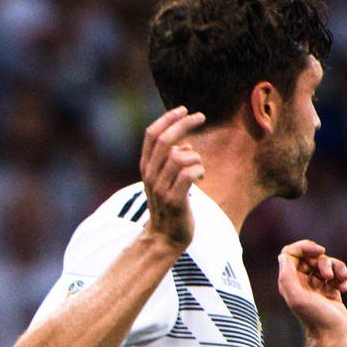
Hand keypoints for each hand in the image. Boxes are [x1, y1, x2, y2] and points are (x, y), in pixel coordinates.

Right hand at [140, 108, 205, 252]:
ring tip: (199, 167)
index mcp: (146, 167)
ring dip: (195, 156)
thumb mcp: (165, 179)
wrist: (164, 237)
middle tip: (201, 116)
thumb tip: (185, 145)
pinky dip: (199, 170)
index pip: (152, 134)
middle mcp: (150, 175)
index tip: (183, 109)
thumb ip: (171, 161)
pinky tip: (200, 178)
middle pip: (165, 140)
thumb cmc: (170, 205)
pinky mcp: (174, 200)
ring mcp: (161, 188)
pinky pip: (188, 174)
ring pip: (179, 156)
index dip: (167, 118)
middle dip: (184, 124)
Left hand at [276, 240, 346, 346]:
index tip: (319, 251)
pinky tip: (345, 288)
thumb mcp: (296, 297)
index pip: (291, 252)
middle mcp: (301, 283)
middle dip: (324, 261)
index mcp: (289, 281)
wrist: (334, 337)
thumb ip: (287, 275)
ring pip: (327, 263)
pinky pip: (338, 274)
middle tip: (328, 276)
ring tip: (341, 282)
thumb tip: (284, 255)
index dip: (305, 246)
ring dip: (337, 268)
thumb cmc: (315, 318)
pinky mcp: (331, 291)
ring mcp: (317, 287)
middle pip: (310, 256)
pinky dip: (344, 277)